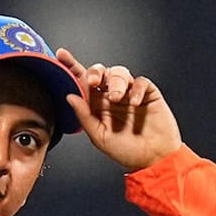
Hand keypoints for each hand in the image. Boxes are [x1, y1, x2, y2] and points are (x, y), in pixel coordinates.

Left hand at [57, 48, 181, 170]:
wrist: (154, 160)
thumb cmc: (127, 152)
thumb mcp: (100, 136)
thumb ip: (85, 116)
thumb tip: (70, 96)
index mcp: (97, 106)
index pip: (83, 82)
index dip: (72, 67)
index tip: (61, 56)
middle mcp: (112, 97)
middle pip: (100, 72)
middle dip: (95, 72)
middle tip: (93, 82)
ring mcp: (129, 94)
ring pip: (119, 73)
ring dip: (115, 82)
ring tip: (116, 98)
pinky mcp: (147, 94)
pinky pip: (140, 82)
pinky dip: (135, 89)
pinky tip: (134, 102)